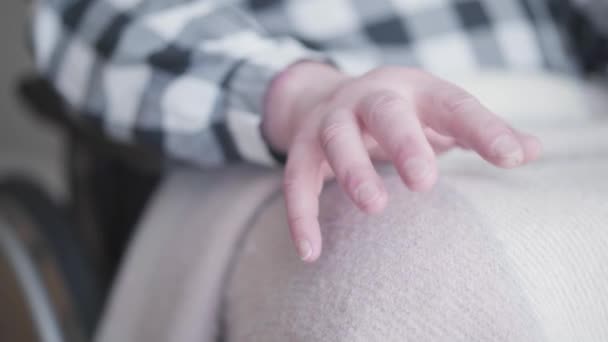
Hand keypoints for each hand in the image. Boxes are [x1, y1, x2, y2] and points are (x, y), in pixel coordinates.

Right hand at [263, 62, 540, 261]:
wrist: (329, 96)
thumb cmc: (400, 113)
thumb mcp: (438, 112)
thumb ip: (482, 130)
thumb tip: (531, 151)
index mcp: (415, 90)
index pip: (454, 105)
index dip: (484, 129)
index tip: (512, 158)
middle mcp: (370, 98)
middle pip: (384, 111)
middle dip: (404, 142)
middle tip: (425, 182)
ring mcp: (331, 120)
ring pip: (335, 139)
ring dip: (353, 170)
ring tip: (374, 206)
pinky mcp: (302, 147)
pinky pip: (296, 179)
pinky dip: (302, 215)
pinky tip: (312, 252)